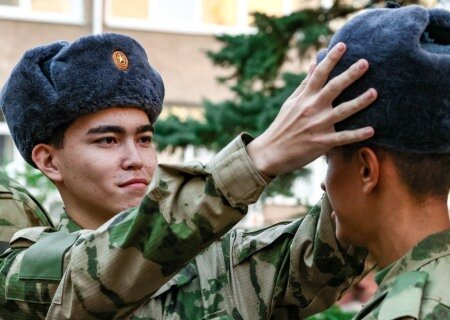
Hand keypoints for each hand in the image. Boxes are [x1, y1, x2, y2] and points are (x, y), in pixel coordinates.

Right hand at [247, 42, 375, 176]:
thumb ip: (304, 85)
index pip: (318, 74)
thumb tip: (313, 64)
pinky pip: (342, 137)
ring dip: (359, 102)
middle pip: (333, 88)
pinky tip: (371, 130)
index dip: (331, 59)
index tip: (343, 45)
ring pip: (342, 111)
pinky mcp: (321, 142)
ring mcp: (317, 126)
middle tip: (365, 63)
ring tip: (374, 92)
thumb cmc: (282, 126)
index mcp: (304, 98)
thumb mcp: (290, 103)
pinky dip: (357, 135)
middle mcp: (311, 109)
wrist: (270, 152)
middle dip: (350, 75)